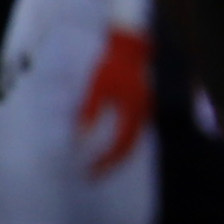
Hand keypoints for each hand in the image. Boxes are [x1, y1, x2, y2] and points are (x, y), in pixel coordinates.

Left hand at [74, 23, 152, 177]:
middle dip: (111, 164)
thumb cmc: (112, 65)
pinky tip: (109, 145)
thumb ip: (89, 111)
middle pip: (128, 148)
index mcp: (133, 111)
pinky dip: (120, 143)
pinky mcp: (139, 106)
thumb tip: (81, 135)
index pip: (120, 145)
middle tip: (93, 176)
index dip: (104, 161)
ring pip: (131, 141)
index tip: (88, 170)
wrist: (130, 47)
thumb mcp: (97, 86)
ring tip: (100, 165)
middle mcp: (141, 114)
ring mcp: (143, 110)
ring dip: (116, 156)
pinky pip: (132, 131)